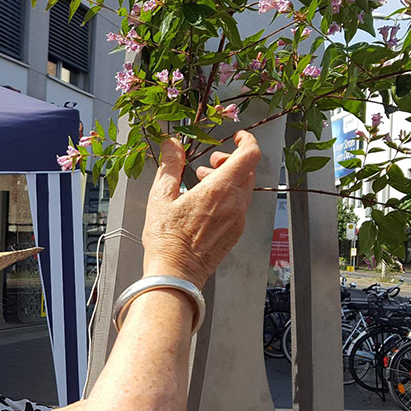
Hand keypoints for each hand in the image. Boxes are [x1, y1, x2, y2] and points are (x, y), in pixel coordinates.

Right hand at [142, 132, 261, 287]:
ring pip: (244, 188)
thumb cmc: (167, 240)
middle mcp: (235, 204)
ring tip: (201, 182)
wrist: (176, 274)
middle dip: (231, 160)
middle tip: (210, 162)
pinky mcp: (236, 232)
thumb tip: (172, 144)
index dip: (247, 141)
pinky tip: (205, 203)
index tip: (237, 136)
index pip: (249, 155)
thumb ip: (170, 165)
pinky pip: (239, 206)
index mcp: (219, 190)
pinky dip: (228, 196)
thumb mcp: (161, 197)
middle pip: (247, 170)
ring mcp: (238, 220)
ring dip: (228, 178)